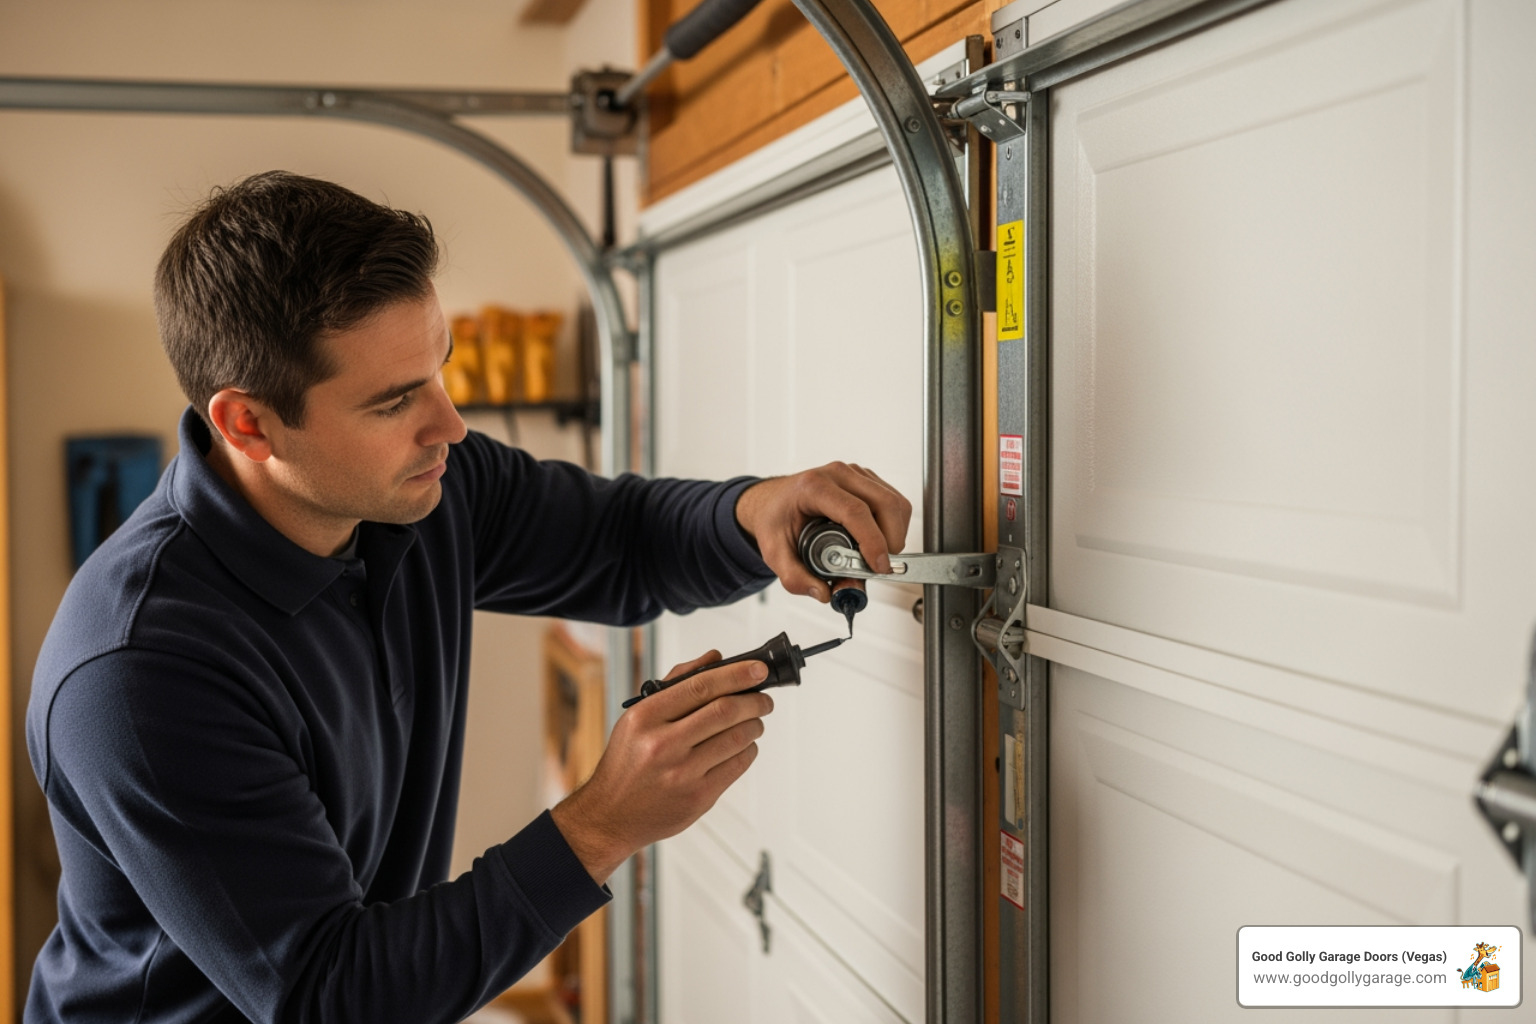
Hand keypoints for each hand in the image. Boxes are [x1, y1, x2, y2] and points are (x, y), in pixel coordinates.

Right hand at [551, 650, 773, 883]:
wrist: (611, 815)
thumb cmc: (627, 762)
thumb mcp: (638, 717)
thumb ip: (677, 683)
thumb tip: (715, 659)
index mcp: (645, 717)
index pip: (701, 686)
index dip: (736, 675)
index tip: (757, 670)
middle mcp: (662, 744)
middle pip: (725, 711)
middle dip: (755, 700)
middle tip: (763, 698)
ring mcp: (682, 773)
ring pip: (737, 738)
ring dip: (755, 725)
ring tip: (755, 721)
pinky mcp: (698, 797)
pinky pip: (738, 765)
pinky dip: (749, 750)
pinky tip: (744, 745)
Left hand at [734, 462, 911, 602]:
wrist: (774, 501)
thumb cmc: (775, 520)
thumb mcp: (774, 552)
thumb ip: (794, 577)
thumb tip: (824, 594)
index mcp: (814, 488)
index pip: (855, 511)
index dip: (873, 541)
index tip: (878, 567)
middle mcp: (838, 475)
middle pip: (885, 504)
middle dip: (891, 541)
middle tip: (879, 567)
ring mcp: (855, 474)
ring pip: (896, 503)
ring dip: (896, 534)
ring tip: (877, 556)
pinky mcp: (867, 479)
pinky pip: (895, 502)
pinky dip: (895, 526)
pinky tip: (878, 540)